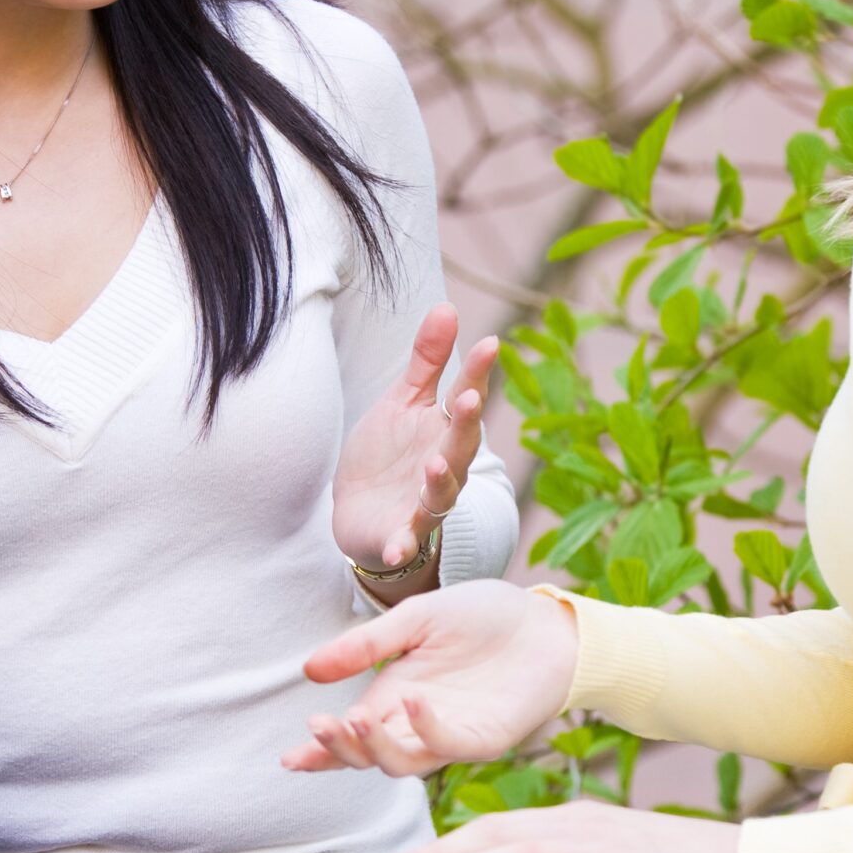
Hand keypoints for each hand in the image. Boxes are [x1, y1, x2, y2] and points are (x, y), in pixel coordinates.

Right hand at [283, 579, 577, 775]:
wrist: (542, 619)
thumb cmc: (483, 617)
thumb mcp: (416, 619)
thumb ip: (366, 645)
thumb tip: (309, 671)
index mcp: (394, 697)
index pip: (351, 734)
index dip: (320, 750)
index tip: (290, 757)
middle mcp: (417, 724)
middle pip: (368, 756)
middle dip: (339, 749)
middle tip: (318, 728)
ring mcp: (451, 736)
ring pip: (401, 764)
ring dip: (373, 747)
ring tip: (352, 719)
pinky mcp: (485, 739)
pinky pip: (448, 745)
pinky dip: (425, 728)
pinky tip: (412, 701)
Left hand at [332, 303, 497, 571]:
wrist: (362, 515)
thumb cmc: (389, 455)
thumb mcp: (403, 402)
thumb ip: (426, 362)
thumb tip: (446, 305)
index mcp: (444, 430)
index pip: (464, 397)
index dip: (476, 372)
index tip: (490, 343)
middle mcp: (444, 466)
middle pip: (460, 445)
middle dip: (466, 425)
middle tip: (469, 399)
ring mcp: (423, 503)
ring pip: (440, 493)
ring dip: (440, 481)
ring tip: (435, 464)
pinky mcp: (400, 536)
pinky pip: (405, 542)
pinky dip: (402, 545)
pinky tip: (397, 547)